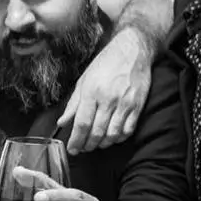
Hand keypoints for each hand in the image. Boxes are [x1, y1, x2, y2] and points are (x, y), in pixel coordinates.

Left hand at [58, 29, 150, 153]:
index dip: (76, 140)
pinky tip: (113, 138)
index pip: (82, 123)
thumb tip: (62, 122)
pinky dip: (120, 138)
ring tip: (96, 145)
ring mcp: (124, 103)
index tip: (72, 149)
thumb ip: (73, 104)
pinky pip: (128, 129)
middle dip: (88, 145)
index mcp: (91, 92)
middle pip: (96, 131)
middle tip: (83, 149)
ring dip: (103, 144)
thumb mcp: (84, 80)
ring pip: (113, 134)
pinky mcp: (138, 106)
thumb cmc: (105, 64)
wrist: (132, 51)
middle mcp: (108, 99)